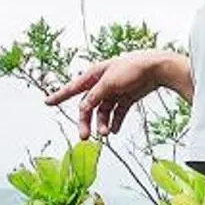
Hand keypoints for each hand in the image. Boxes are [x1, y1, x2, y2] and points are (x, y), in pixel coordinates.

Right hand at [47, 49, 187, 139]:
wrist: (157, 68)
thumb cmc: (132, 68)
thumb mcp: (108, 83)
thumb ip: (94, 96)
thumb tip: (83, 108)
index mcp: (94, 75)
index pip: (73, 88)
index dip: (59, 96)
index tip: (47, 103)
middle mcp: (102, 84)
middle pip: (88, 106)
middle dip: (86, 121)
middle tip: (85, 137)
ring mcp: (114, 92)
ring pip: (103, 112)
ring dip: (102, 123)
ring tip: (106, 133)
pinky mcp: (126, 98)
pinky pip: (117, 113)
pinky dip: (115, 122)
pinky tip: (116, 130)